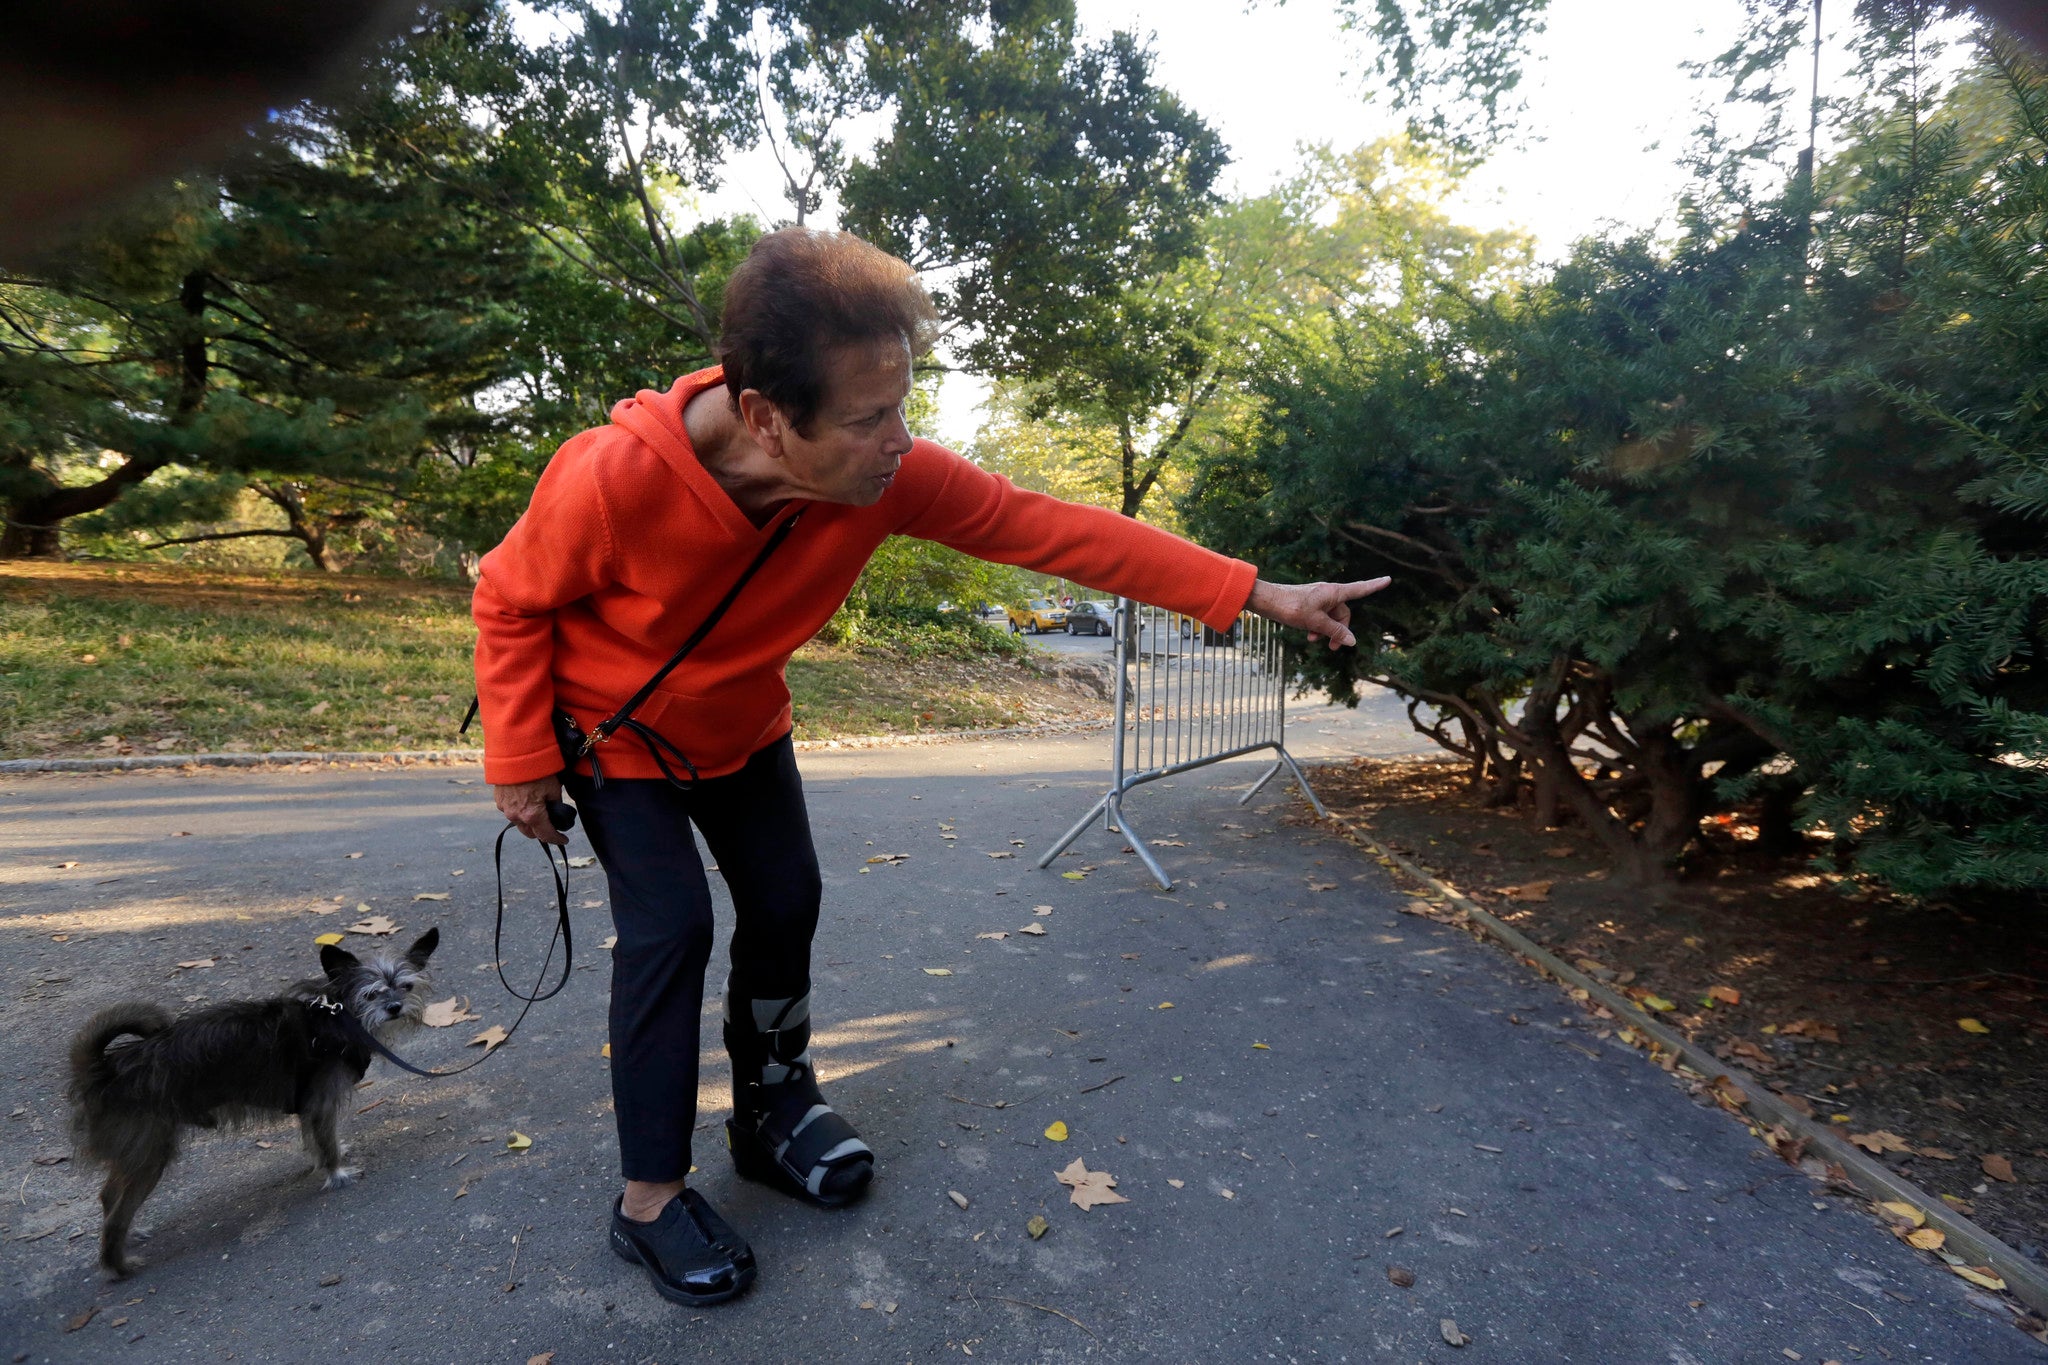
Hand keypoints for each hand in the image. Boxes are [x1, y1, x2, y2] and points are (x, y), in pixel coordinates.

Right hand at [495, 776, 568, 845]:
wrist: (514, 754)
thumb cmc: (537, 770)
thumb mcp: (554, 788)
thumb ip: (556, 804)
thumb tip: (556, 810)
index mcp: (532, 815)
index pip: (546, 835)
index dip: (557, 839)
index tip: (564, 840)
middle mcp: (516, 816)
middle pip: (530, 833)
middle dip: (541, 832)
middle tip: (551, 827)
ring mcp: (505, 809)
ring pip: (519, 823)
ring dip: (528, 822)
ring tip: (538, 812)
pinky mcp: (499, 800)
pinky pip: (510, 811)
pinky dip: (519, 811)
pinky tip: (525, 802)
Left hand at [1245, 576, 1391, 649]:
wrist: (1267, 601)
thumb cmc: (1291, 607)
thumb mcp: (1315, 622)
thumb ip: (1335, 631)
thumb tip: (1352, 641)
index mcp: (1333, 592)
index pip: (1359, 589)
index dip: (1374, 586)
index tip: (1388, 579)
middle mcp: (1328, 593)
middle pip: (1343, 613)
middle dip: (1339, 630)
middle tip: (1331, 647)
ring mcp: (1318, 598)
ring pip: (1330, 617)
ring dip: (1326, 630)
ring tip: (1313, 640)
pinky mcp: (1309, 603)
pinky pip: (1320, 616)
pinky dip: (1317, 626)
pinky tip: (1308, 635)